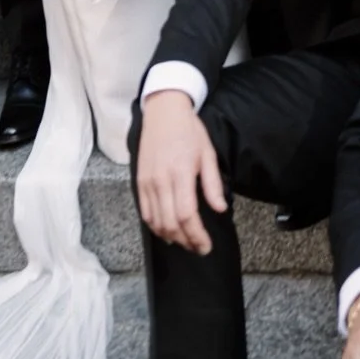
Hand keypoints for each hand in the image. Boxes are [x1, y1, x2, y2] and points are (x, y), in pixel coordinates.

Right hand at [135, 91, 226, 254]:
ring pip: (156, 222)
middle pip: (171, 223)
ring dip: (171, 237)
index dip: (196, 236)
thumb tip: (220, 209)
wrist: (163, 110)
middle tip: (198, 248)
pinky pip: (145, 212)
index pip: (187, 215)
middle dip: (186, 241)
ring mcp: (148, 181)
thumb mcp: (207, 153)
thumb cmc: (188, 130)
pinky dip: (155, 226)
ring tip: (185, 241)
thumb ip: (212, 184)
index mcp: (181, 172)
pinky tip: (166, 230)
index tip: (206, 246)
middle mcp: (161, 180)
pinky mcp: (139, 181)